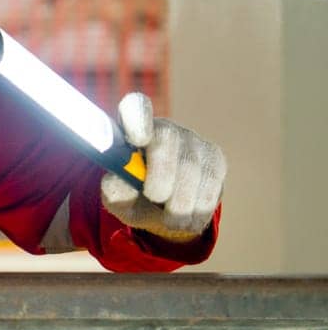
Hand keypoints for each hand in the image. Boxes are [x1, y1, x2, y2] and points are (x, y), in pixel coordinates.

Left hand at [100, 92, 225, 241]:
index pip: (135, 109)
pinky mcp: (215, 158)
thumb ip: (114, 189)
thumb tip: (118, 181)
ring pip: (192, 166)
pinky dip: (199, 207)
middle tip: (155, 197)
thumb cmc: (133, 196)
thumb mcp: (117, 198)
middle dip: (162, 172)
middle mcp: (164, 128)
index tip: (137, 139)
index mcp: (131, 129)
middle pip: (168, 138)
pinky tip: (187, 220)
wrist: (163, 210)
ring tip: (169, 220)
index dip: (138, 119)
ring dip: (181, 200)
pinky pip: (211, 181)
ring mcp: (192, 140)